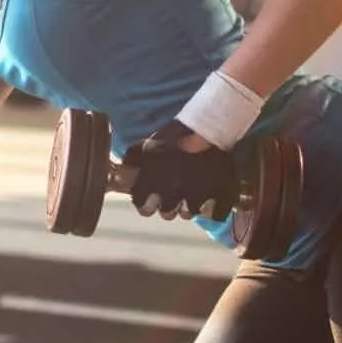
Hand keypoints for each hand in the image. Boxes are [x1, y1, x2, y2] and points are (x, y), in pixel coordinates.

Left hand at [123, 120, 239, 221]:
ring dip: (188, 206)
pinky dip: (213, 208)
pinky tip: (210, 197)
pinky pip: (215, 214)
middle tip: (174, 194)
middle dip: (168, 205)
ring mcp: (198, 199)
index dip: (146, 204)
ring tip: (192, 193)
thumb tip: (121, 172)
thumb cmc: (174, 137)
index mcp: (153, 184)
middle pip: (167, 214)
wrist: (207, 128)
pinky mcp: (220, 198)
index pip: (143, 208)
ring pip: (189, 213)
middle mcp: (173, 196)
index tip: (151, 199)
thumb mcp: (147, 145)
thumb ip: (131, 160)